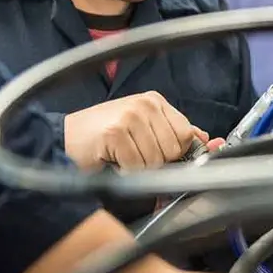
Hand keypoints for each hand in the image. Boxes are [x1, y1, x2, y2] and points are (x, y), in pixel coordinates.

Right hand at [64, 92, 209, 170]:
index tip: (162, 157)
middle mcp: (145, 104)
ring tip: (123, 157)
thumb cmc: (104, 136)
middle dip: (157, 162)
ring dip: (140, 168)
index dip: (177, 152)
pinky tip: (114, 160)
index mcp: (155, 101)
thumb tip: (207, 140)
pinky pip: (136, 166)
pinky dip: (126, 171)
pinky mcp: (115, 132)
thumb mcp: (143, 128)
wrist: (64, 138)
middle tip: (135, 156)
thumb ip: (175, 133)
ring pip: (156, 160)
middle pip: (173, 149)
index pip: (186, 134)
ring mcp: (130, 116)